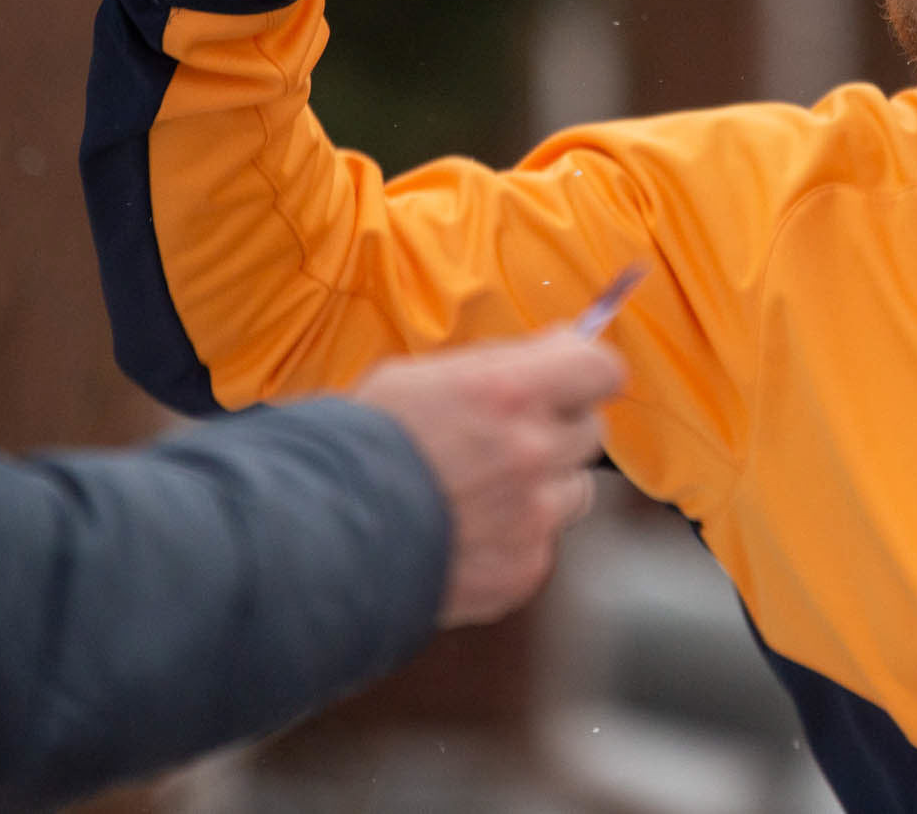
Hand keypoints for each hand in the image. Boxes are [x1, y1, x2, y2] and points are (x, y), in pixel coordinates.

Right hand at [351, 328, 626, 627]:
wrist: (316, 541)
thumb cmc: (359, 447)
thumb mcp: (421, 378)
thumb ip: (499, 365)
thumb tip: (561, 347)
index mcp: (508, 392)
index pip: (600, 369)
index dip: (587, 373)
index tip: (572, 379)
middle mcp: (531, 453)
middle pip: (589, 431)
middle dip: (558, 430)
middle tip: (510, 438)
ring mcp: (531, 519)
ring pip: (574, 491)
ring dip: (543, 488)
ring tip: (481, 494)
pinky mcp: (521, 570)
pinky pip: (542, 544)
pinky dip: (515, 539)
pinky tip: (465, 535)